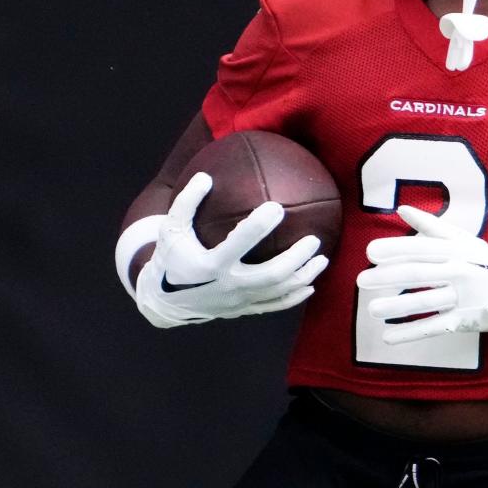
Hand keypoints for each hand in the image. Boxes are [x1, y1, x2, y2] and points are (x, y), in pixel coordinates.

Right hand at [135, 172, 328, 327]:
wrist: (165, 301)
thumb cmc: (171, 258)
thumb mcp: (171, 229)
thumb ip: (186, 203)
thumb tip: (204, 176)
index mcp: (210, 264)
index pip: (239, 243)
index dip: (258, 226)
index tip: (277, 207)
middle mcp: (227, 285)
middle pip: (271, 274)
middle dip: (296, 258)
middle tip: (314, 239)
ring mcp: (238, 301)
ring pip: (278, 291)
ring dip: (303, 276)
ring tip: (322, 260)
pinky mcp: (243, 310)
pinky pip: (274, 306)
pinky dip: (294, 297)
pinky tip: (310, 286)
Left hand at [357, 205, 487, 343]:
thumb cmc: (484, 262)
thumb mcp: (463, 239)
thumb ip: (431, 226)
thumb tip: (402, 209)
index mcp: (457, 250)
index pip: (421, 248)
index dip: (395, 249)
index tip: (370, 253)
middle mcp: (460, 271)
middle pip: (419, 273)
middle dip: (389, 277)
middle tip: (361, 280)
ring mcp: (462, 297)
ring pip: (425, 302)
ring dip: (397, 306)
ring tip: (371, 309)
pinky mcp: (464, 320)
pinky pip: (434, 327)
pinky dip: (411, 333)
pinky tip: (389, 337)